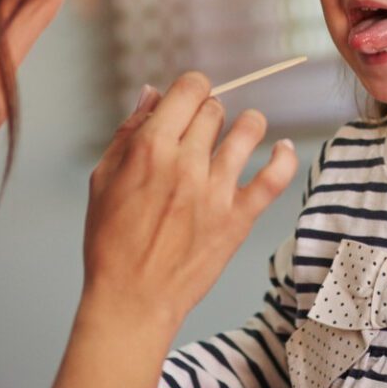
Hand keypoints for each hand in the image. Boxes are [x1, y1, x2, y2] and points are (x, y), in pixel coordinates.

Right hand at [83, 74, 296, 331]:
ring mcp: (217, 190)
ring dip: (247, 124)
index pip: (189, 89)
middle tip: (201, 130)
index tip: (190, 98)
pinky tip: (281, 149)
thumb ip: (128, 132)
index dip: (191, 88)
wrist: (132, 300)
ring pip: (248, 129)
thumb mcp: (103, 179)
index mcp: (150, 148)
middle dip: (208, 112)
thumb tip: (152, 94)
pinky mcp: (238, 217)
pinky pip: (275, 176)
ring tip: (243, 132)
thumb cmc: (111, 243)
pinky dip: (283, 156)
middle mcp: (186, 163)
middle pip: (215, 108)